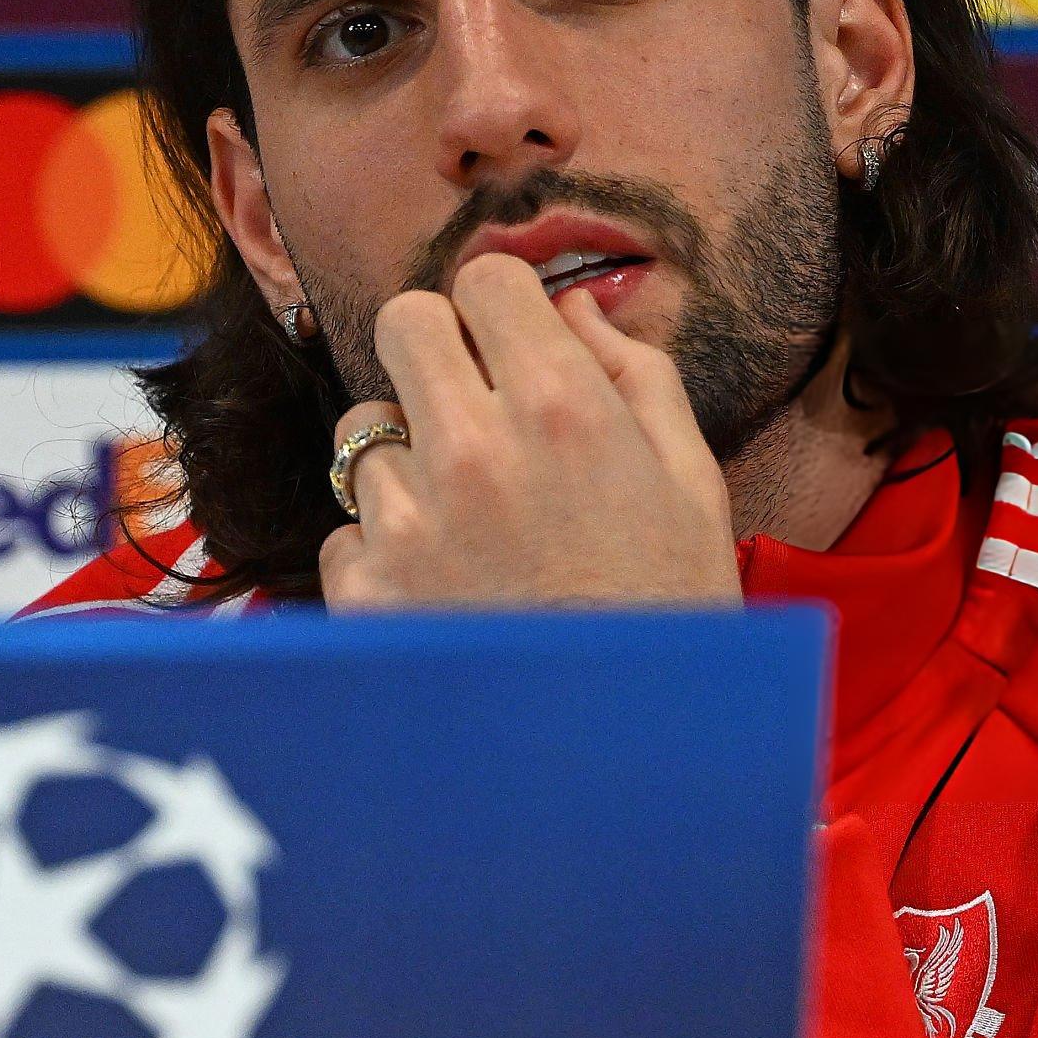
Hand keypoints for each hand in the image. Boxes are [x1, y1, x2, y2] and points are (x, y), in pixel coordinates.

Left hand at [318, 252, 742, 607]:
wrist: (620, 758)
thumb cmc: (669, 612)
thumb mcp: (690, 482)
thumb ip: (635, 376)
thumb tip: (576, 309)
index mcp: (563, 408)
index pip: (485, 279)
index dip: (498, 304)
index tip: (508, 338)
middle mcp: (474, 448)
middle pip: (403, 322)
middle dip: (436, 349)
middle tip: (471, 401)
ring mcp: (408, 521)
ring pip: (365, 429)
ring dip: (408, 458)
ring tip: (470, 520)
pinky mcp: (365, 591)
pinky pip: (348, 529)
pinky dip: (385, 550)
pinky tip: (446, 586)